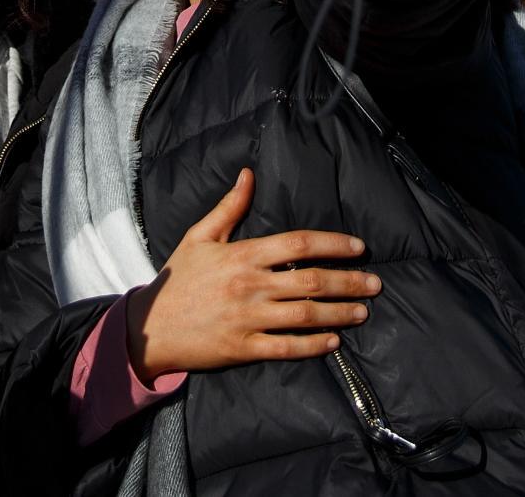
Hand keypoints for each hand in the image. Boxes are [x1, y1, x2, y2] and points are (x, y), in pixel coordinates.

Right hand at [124, 168, 376, 379]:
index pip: (297, 244)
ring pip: (305, 316)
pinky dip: (313, 346)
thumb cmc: (178, 278)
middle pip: (310, 281)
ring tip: (362, 312)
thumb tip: (248, 175)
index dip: (332, 244)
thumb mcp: (199, 236)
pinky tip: (333, 342)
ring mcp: (248, 319)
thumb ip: (229, 207)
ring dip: (339, 313)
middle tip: (374, 284)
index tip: (358, 248)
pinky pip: (286, 348)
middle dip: (348, 282)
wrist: (150, 326)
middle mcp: (250, 286)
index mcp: (242, 255)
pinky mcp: (243, 348)